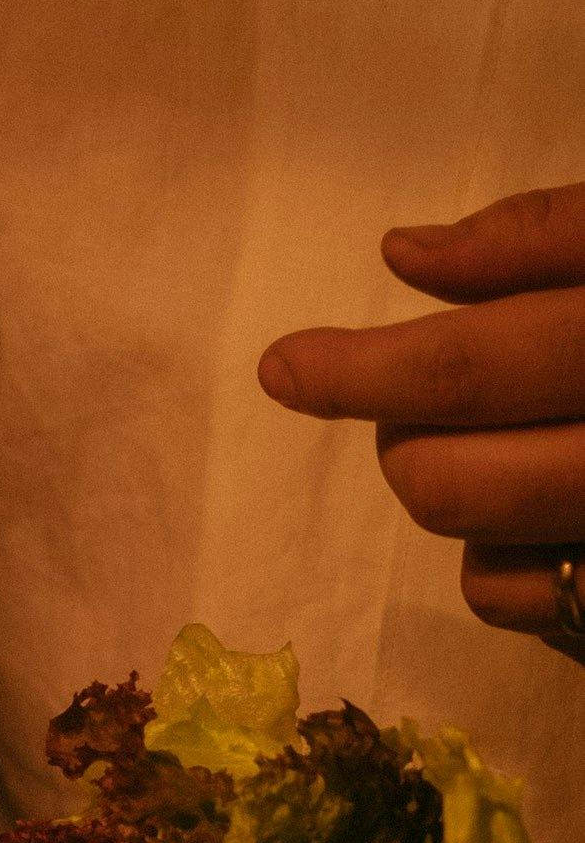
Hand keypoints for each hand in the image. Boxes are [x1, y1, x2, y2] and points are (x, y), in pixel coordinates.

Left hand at [258, 183, 584, 653]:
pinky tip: (554, 510)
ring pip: (482, 555)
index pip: (486, 360)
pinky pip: (533, 607)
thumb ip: (557, 235)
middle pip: (453, 478)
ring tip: (500, 439)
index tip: (286, 367)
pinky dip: (512, 563)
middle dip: (404, 435)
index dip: (366, 368)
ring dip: (455, 496)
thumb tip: (407, 257)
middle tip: (422, 397)